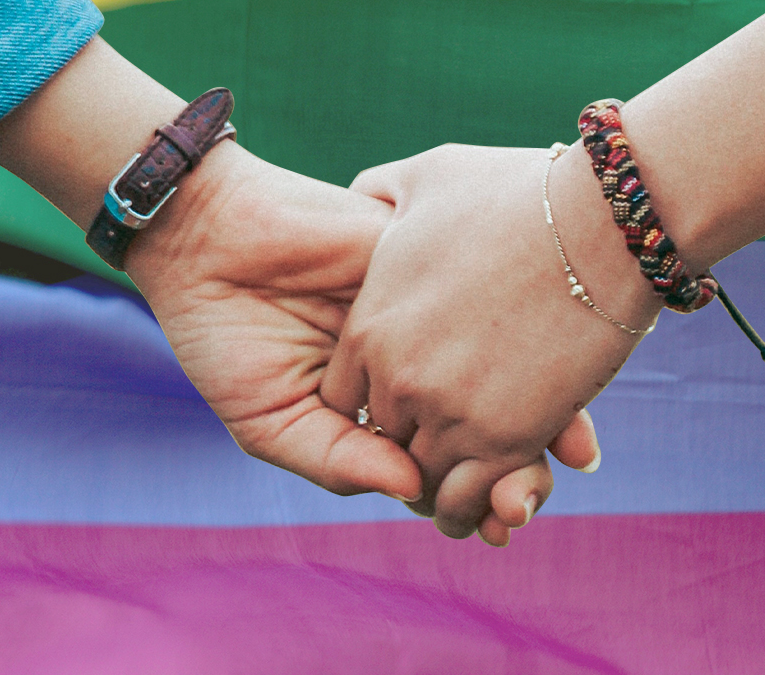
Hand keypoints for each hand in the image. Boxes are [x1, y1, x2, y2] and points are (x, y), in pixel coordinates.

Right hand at [0, 37, 609, 532]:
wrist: (209, 238)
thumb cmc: (225, 335)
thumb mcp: (271, 420)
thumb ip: (338, 458)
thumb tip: (414, 493)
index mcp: (379, 404)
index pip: (442, 457)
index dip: (475, 495)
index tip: (500, 526)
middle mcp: (416, 360)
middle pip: (485, 419)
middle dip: (516, 465)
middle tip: (526, 503)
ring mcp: (430, 311)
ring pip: (503, 365)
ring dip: (537, 414)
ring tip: (556, 460)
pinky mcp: (433, 262)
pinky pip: (492, 303)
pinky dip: (524, 341)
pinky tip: (543, 382)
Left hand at [324, 142, 657, 538]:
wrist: (603, 221)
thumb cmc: (520, 192)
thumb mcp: (427, 178)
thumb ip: (381, 193)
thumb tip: (363, 196)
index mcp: (370, 326)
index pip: (344, 399)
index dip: (375, 402)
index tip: (410, 397)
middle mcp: (398, 378)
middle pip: (383, 442)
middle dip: (410, 442)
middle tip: (444, 441)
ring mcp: (450, 413)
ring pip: (423, 480)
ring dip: (445, 483)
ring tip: (472, 477)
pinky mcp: (506, 439)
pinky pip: (469, 499)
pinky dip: (479, 505)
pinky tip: (499, 495)